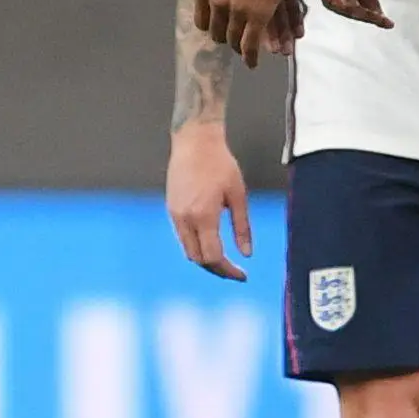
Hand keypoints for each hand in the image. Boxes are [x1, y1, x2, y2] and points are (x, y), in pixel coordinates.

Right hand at [165, 122, 252, 280]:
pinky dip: (196, 246)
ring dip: (205, 259)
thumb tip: (246, 254)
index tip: (242, 275)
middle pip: (198, 259)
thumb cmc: (220, 164)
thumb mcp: (238, 195)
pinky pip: (182, 237)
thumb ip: (242, 227)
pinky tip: (210, 242)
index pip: (213, 257)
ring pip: (188, 250)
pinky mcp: (171, 209)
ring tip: (224, 260)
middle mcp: (185, 219)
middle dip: (217, 269)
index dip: (228, 271)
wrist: (194, 141)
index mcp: (203, 216)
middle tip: (235, 272)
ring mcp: (175, 214)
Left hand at [172, 0, 303, 66]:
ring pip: (234, 40)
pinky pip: (251, 44)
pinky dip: (251, 57)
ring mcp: (237, 9)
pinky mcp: (258, 15)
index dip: (212, 26)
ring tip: (245, 51)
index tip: (220, 28)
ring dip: (239, 48)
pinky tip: (252, 63)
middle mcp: (217, 1)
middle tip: (234, 41)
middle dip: (225, 38)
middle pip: (217, 32)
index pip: (202, 20)